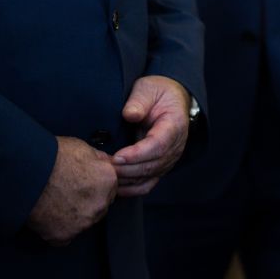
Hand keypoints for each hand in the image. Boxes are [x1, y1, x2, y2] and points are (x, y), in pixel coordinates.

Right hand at [25, 136, 117, 244]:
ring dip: (74, 215)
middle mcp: (100, 205)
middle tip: (68, 192)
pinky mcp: (63, 236)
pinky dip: (58, 228)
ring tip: (56, 202)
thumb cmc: (52, 156)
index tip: (84, 182)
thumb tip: (105, 164)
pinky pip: (65, 235)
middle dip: (88, 201)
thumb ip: (98, 159)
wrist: (27, 172)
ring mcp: (82, 223)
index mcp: (108, 181)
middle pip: (99, 207)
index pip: (110, 188)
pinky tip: (49, 215)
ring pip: (83, 222)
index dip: (96, 185)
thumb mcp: (81, 147)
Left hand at [113, 75, 190, 195]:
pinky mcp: (160, 167)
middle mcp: (175, 147)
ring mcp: (169, 159)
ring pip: (148, 177)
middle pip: (152, 165)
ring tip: (105, 175)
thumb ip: (139, 102)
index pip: (158, 146)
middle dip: (127, 169)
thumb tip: (129, 115)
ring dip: (126, 180)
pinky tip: (115, 188)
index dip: (137, 154)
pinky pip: (147, 184)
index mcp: (174, 126)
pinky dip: (132, 189)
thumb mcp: (148, 89)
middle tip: (104, 167)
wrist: (171, 100)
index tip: (117, 157)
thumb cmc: (157, 93)